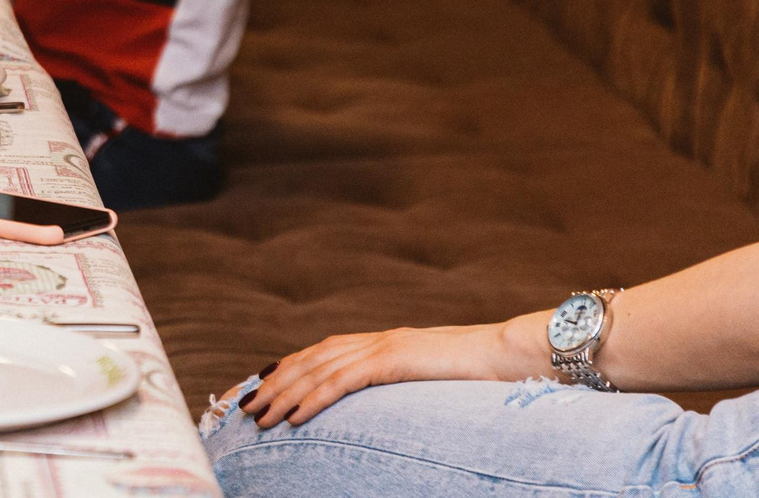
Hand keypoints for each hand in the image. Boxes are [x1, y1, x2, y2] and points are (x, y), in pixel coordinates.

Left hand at [244, 323, 514, 427]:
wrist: (512, 353)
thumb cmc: (480, 372)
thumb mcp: (431, 381)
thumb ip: (403, 385)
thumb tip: (384, 408)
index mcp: (380, 344)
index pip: (319, 354)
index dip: (286, 368)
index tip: (259, 385)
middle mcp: (374, 340)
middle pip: (309, 359)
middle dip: (273, 383)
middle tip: (245, 407)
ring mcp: (383, 346)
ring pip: (318, 370)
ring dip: (284, 394)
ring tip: (260, 417)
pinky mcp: (394, 359)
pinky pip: (344, 381)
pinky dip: (315, 397)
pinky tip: (295, 417)